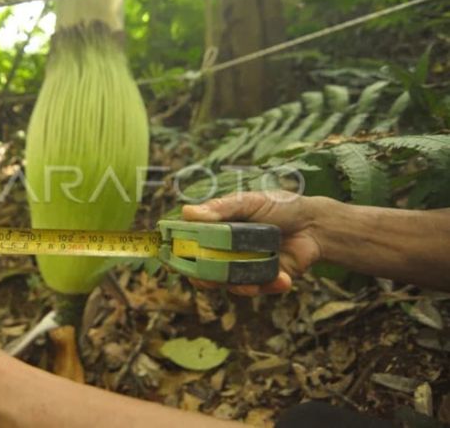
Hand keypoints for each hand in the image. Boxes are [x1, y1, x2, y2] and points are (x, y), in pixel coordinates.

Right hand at [182, 191, 322, 295]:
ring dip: (237, 286)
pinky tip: (281, 279)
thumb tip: (187, 212)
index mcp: (217, 231)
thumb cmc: (280, 207)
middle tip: (209, 279)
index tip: (174, 257)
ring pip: (228, 284)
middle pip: (203, 271)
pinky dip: (267, 286)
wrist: (316, 224)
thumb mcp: (249, 202)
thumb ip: (221, 208)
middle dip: (204, 278)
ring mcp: (243, 266)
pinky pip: (257, 289)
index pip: (190, 245)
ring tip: (251, 286)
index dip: (179, 253)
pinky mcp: (263, 279)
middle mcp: (226, 251)